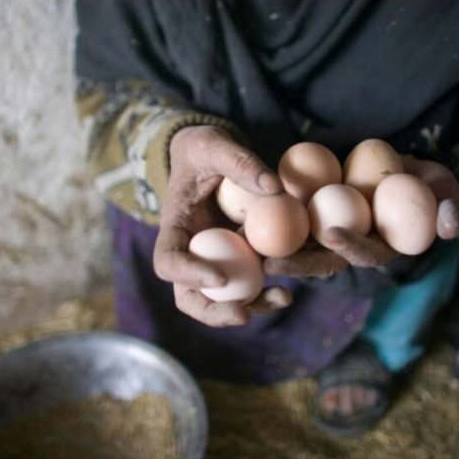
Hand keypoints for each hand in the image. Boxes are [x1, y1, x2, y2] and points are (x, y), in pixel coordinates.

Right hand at [153, 126, 291, 326]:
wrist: (210, 156)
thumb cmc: (203, 147)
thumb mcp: (214, 143)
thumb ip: (238, 160)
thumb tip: (274, 189)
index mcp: (175, 226)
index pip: (168, 261)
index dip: (188, 275)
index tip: (220, 278)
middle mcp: (191, 251)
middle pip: (188, 297)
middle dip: (214, 312)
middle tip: (243, 315)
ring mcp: (214, 260)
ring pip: (221, 300)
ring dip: (250, 307)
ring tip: (284, 297)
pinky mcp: (237, 260)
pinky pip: (248, 285)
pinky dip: (266, 293)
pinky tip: (290, 288)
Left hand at [264, 154, 458, 278]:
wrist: (411, 174)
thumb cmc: (432, 185)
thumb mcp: (447, 191)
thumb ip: (451, 206)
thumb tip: (449, 226)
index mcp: (383, 248)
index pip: (366, 253)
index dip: (351, 246)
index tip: (332, 232)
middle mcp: (354, 247)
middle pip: (323, 261)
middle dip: (297, 263)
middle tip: (271, 260)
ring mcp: (334, 235)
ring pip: (302, 248)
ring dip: (275, 250)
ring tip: (247, 246)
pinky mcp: (317, 219)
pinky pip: (293, 224)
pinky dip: (272, 223)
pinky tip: (246, 217)